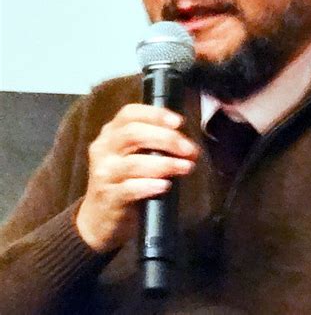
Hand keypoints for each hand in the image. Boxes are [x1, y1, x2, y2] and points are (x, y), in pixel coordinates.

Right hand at [76, 104, 199, 251]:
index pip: (129, 113)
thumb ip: (153, 144)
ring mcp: (104, 174)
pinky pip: (129, 189)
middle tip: (189, 150)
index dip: (155, 114)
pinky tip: (165, 186)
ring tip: (185, 167)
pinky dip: (149, 185)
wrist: (99, 219)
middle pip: (133, 133)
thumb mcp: (134, 156)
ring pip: (133, 162)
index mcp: (111, 134)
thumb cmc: (124, 181)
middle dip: (166, 139)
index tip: (178, 122)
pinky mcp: (108, 198)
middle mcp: (104, 149)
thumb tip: (186, 142)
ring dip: (165, 164)